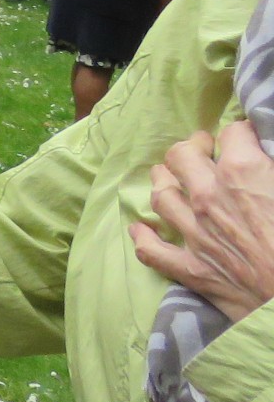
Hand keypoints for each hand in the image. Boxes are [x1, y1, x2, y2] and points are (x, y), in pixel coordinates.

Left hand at [131, 123, 273, 321]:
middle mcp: (210, 197)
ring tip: (167, 176)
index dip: (240, 133)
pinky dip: (144, 238)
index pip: (232, 134)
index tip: (245, 137)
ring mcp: (195, 233)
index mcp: (243, 173)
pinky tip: (140, 229)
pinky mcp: (191, 268)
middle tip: (202, 149)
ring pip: (162, 195)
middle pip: (181, 156)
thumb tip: (270, 158)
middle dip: (191, 148)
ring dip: (163, 181)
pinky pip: (153, 250)